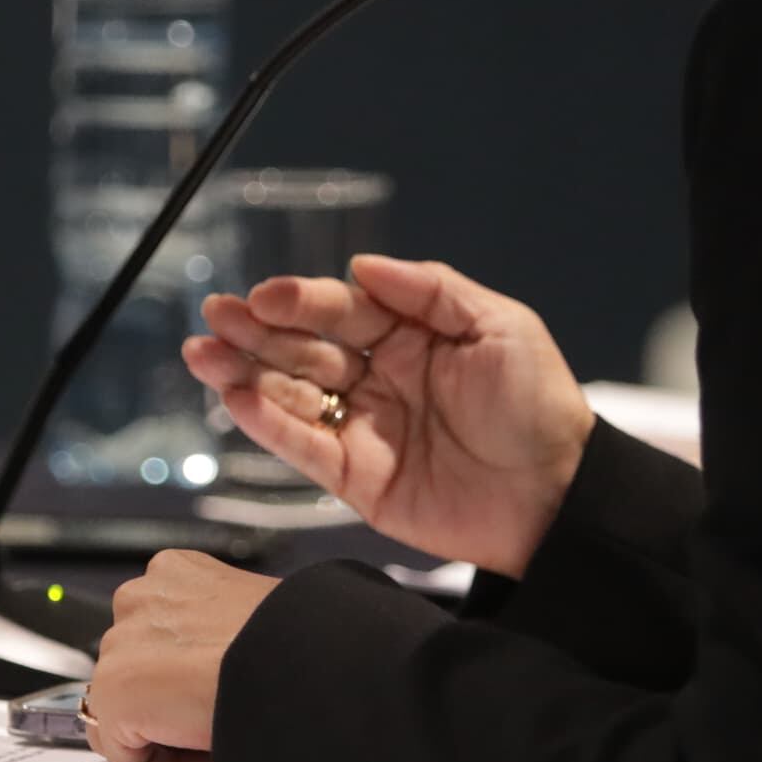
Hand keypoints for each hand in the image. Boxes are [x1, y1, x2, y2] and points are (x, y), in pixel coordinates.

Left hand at [82, 550, 282, 761]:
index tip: (221, 701)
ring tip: (217, 739)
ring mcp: (120, 643)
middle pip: (138, 674)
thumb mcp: (259, 622)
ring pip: (127, 713)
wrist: (302, 665)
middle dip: (171, 706)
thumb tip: (220, 684)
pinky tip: (204, 758)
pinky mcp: (113, 691)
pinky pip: (125, 751)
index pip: (159, 638)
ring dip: (165, 735)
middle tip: (218, 724)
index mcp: (177, 573)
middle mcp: (140, 597)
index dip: (190, 681)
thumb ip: (226, 640)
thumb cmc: (301, 644)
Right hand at [182, 252, 590, 577]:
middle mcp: (382, 380)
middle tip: (215, 315)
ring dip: (244, 373)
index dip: (303, 301)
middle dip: (258, 331)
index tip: (266, 296)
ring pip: (292, 395)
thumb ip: (430, 290)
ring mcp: (366, 430)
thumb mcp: (500, 327)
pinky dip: (265, 423)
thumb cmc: (540, 408)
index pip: (343, 311)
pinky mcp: (357, 480)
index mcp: (413, 338)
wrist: (559, 497)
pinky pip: (303, 447)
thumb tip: (362, 264)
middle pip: (306, 349)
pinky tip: (233, 397)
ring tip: (202, 352)